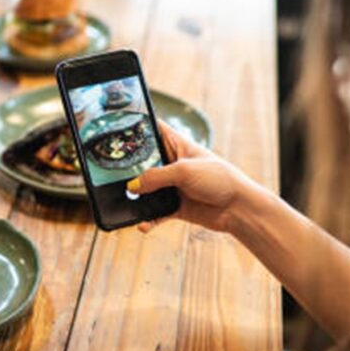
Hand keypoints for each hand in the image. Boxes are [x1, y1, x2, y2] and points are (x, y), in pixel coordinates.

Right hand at [128, 120, 253, 233]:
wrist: (239, 208)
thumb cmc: (219, 179)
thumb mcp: (184, 171)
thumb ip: (156, 176)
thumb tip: (132, 186)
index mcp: (178, 145)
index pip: (154, 129)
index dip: (138, 126)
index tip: (117, 126)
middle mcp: (173, 164)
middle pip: (144, 163)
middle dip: (129, 168)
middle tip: (110, 172)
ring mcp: (174, 186)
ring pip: (147, 190)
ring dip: (137, 197)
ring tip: (124, 201)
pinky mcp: (176, 206)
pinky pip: (155, 212)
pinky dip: (148, 218)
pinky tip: (142, 224)